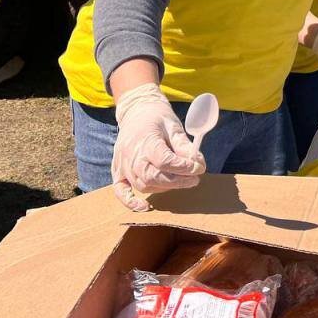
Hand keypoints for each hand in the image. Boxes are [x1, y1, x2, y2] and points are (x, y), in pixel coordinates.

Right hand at [111, 83, 205, 211]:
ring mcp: (122, 164)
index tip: (199, 167)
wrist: (136, 111)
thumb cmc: (158, 118)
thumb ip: (184, 146)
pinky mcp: (118, 171)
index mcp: (146, 140)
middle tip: (195, 178)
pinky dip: (130, 201)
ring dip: (164, 187)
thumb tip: (196, 163)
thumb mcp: (174, 126)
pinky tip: (144, 207)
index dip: (184, 167)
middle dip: (177, 181)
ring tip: (181, 181)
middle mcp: (132, 154)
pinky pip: (120, 190)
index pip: (165, 160)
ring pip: (143, 185)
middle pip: (153, 176)